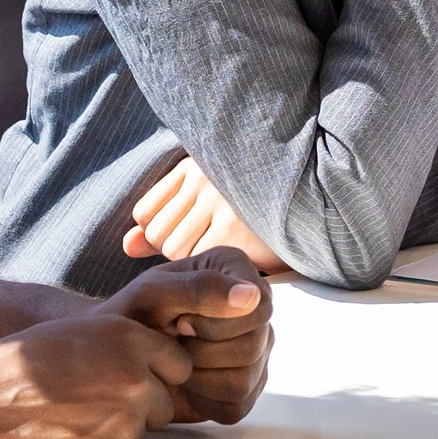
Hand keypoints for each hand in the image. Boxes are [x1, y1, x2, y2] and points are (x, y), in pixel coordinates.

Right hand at [0, 311, 190, 438]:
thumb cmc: (6, 371)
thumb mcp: (70, 336)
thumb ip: (116, 346)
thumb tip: (149, 362)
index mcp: (127, 338)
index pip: (177, 365)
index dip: (153, 378)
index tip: (128, 386)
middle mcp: (135, 377)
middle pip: (164, 406)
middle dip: (136, 413)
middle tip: (84, 412)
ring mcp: (124, 422)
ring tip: (61, 429)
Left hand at [115, 248, 273, 422]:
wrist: (118, 354)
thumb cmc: (133, 315)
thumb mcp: (154, 294)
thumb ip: (201, 288)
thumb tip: (252, 297)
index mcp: (237, 273)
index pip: (258, 307)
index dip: (217, 323)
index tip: (182, 320)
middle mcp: (254, 311)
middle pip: (253, 346)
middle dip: (202, 352)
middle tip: (175, 342)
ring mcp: (255, 351)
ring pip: (244, 379)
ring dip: (199, 377)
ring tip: (177, 361)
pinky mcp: (246, 387)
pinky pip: (237, 405)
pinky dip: (203, 399)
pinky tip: (186, 381)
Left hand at [124, 152, 290, 275]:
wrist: (309, 211)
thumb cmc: (252, 213)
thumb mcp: (204, 206)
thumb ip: (164, 222)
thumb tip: (128, 246)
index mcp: (195, 166)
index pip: (145, 213)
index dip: (158, 235)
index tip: (187, 240)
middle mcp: (204, 179)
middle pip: (157, 234)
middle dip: (175, 252)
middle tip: (207, 253)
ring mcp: (220, 203)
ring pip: (174, 250)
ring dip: (194, 264)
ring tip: (219, 258)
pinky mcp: (235, 229)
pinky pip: (198, 260)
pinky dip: (209, 272)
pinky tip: (229, 267)